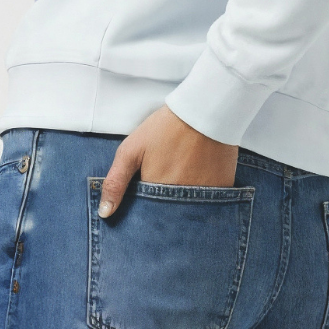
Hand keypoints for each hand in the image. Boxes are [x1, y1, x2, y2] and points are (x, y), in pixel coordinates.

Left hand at [98, 105, 238, 217]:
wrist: (203, 110)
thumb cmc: (165, 128)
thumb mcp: (131, 150)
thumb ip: (116, 182)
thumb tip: (105, 213)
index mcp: (157, 193)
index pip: (147, 217)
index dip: (144, 209)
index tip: (146, 195)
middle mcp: (182, 201)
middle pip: (168, 217)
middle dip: (163, 207)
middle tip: (167, 178)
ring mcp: (205, 197)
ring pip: (189, 211)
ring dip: (183, 202)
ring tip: (183, 173)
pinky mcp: (223, 189)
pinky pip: (210, 202)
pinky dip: (203, 194)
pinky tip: (199, 173)